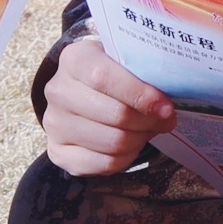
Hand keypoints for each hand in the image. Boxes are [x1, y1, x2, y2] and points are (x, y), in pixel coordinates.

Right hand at [42, 39, 178, 176]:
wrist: (83, 90)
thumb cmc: (114, 73)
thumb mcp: (126, 60)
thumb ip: (145, 73)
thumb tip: (168, 106)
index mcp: (74, 60)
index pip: (103, 77)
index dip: (140, 95)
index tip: (166, 107)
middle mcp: (58, 91)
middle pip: (115, 115)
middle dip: (148, 121)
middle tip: (164, 119)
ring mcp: (54, 124)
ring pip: (113, 143)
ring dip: (140, 139)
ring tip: (147, 129)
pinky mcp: (58, 152)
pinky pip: (104, 164)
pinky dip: (126, 157)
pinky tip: (131, 144)